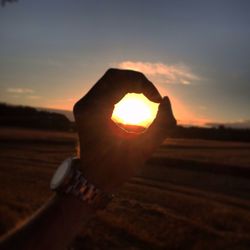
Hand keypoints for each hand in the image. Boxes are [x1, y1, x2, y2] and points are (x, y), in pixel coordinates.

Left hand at [73, 68, 175, 191]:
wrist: (92, 178)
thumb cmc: (116, 168)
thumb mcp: (144, 148)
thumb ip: (163, 124)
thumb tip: (165, 99)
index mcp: (94, 111)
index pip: (120, 79)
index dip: (143, 84)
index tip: (156, 100)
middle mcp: (85, 104)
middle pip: (114, 76)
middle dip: (138, 82)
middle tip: (152, 96)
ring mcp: (84, 105)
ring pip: (110, 80)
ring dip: (131, 85)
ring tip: (146, 97)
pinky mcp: (87, 108)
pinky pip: (106, 90)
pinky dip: (123, 91)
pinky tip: (134, 101)